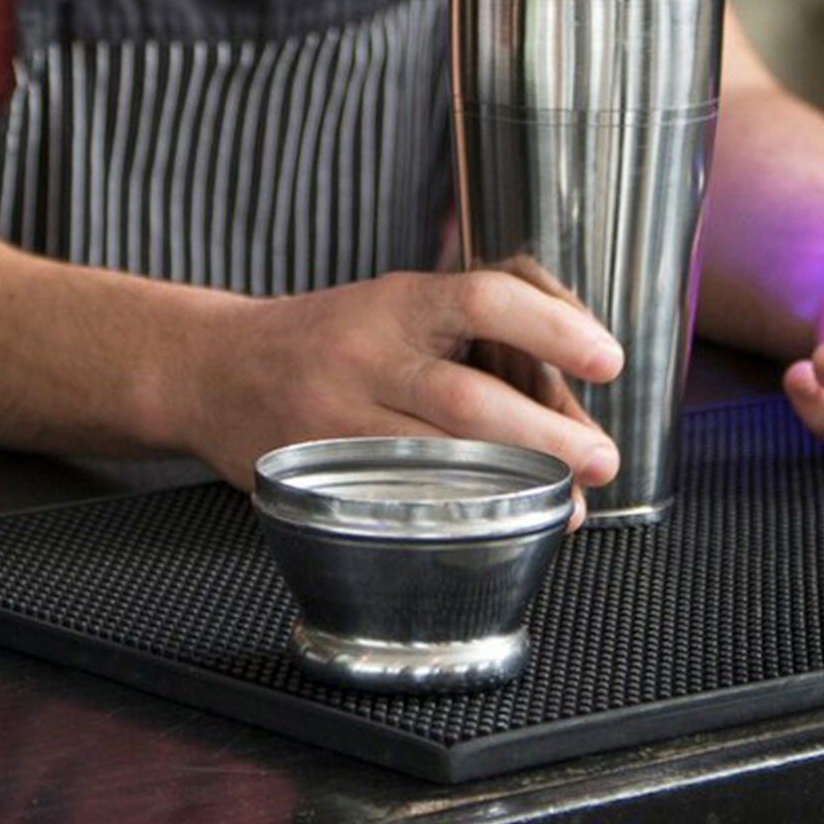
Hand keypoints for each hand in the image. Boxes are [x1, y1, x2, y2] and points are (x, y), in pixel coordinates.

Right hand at [178, 270, 623, 527]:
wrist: (215, 370)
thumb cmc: (331, 335)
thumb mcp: (400, 302)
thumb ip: (481, 326)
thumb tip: (571, 378)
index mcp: (399, 301)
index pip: (484, 296)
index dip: (553, 324)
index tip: (608, 359)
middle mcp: (367, 355)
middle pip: (467, 399)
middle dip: (547, 436)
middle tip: (601, 458)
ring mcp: (336, 420)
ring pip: (435, 460)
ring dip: (514, 487)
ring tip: (569, 502)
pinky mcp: (317, 475)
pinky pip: (397, 501)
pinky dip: (456, 517)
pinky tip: (497, 527)